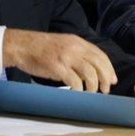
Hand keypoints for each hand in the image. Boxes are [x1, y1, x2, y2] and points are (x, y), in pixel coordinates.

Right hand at [2, 29, 116, 92]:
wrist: (22, 45)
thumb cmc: (42, 48)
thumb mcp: (65, 45)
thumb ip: (79, 53)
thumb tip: (93, 69)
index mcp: (79, 42)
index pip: (101, 55)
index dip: (109, 69)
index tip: (112, 80)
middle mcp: (75, 48)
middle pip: (99, 64)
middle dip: (105, 79)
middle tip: (105, 90)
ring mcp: (67, 57)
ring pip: (90, 73)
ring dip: (93, 86)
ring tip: (91, 94)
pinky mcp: (57, 67)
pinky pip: (74, 81)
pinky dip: (79, 89)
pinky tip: (77, 93)